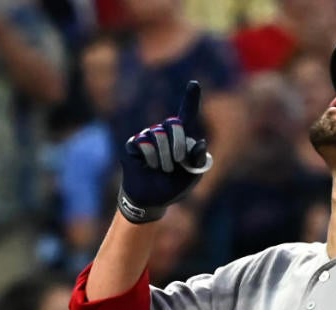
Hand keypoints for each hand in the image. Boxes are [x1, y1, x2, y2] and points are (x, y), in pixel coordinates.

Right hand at [118, 81, 213, 222]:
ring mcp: (147, 136)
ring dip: (163, 158)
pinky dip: (150, 159)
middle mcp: (163, 132)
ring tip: (162, 169)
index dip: (190, 99)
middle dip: (178, 145)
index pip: (187, 114)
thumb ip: (199, 159)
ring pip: (157, 135)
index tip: (194, 84)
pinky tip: (148, 167)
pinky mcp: (133, 144)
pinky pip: (143, 144)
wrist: (151, 200)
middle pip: (173, 124)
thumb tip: (202, 142)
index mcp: (181, 137)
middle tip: (177, 162)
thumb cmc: (174, 186)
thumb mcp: (192, 175)